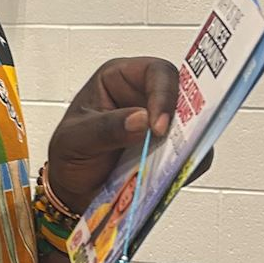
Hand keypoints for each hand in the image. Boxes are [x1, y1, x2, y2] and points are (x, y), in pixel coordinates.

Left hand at [46, 56, 179, 212]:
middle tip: (174, 145)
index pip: (155, 72)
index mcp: (120, 79)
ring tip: (169, 165)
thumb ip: (106, 129)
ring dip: (186, 145)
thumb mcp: (76, 140)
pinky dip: (185, 166)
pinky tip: (167, 176)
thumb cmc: (70, 155)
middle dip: (183, 119)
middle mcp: (144, 97)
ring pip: (194, 126)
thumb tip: (141, 119)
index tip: (157, 126)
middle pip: (183, 95)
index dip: (163, 94)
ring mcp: (161, 124)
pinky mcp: (170, 150)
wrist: (73, 190)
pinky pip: (192, 155)